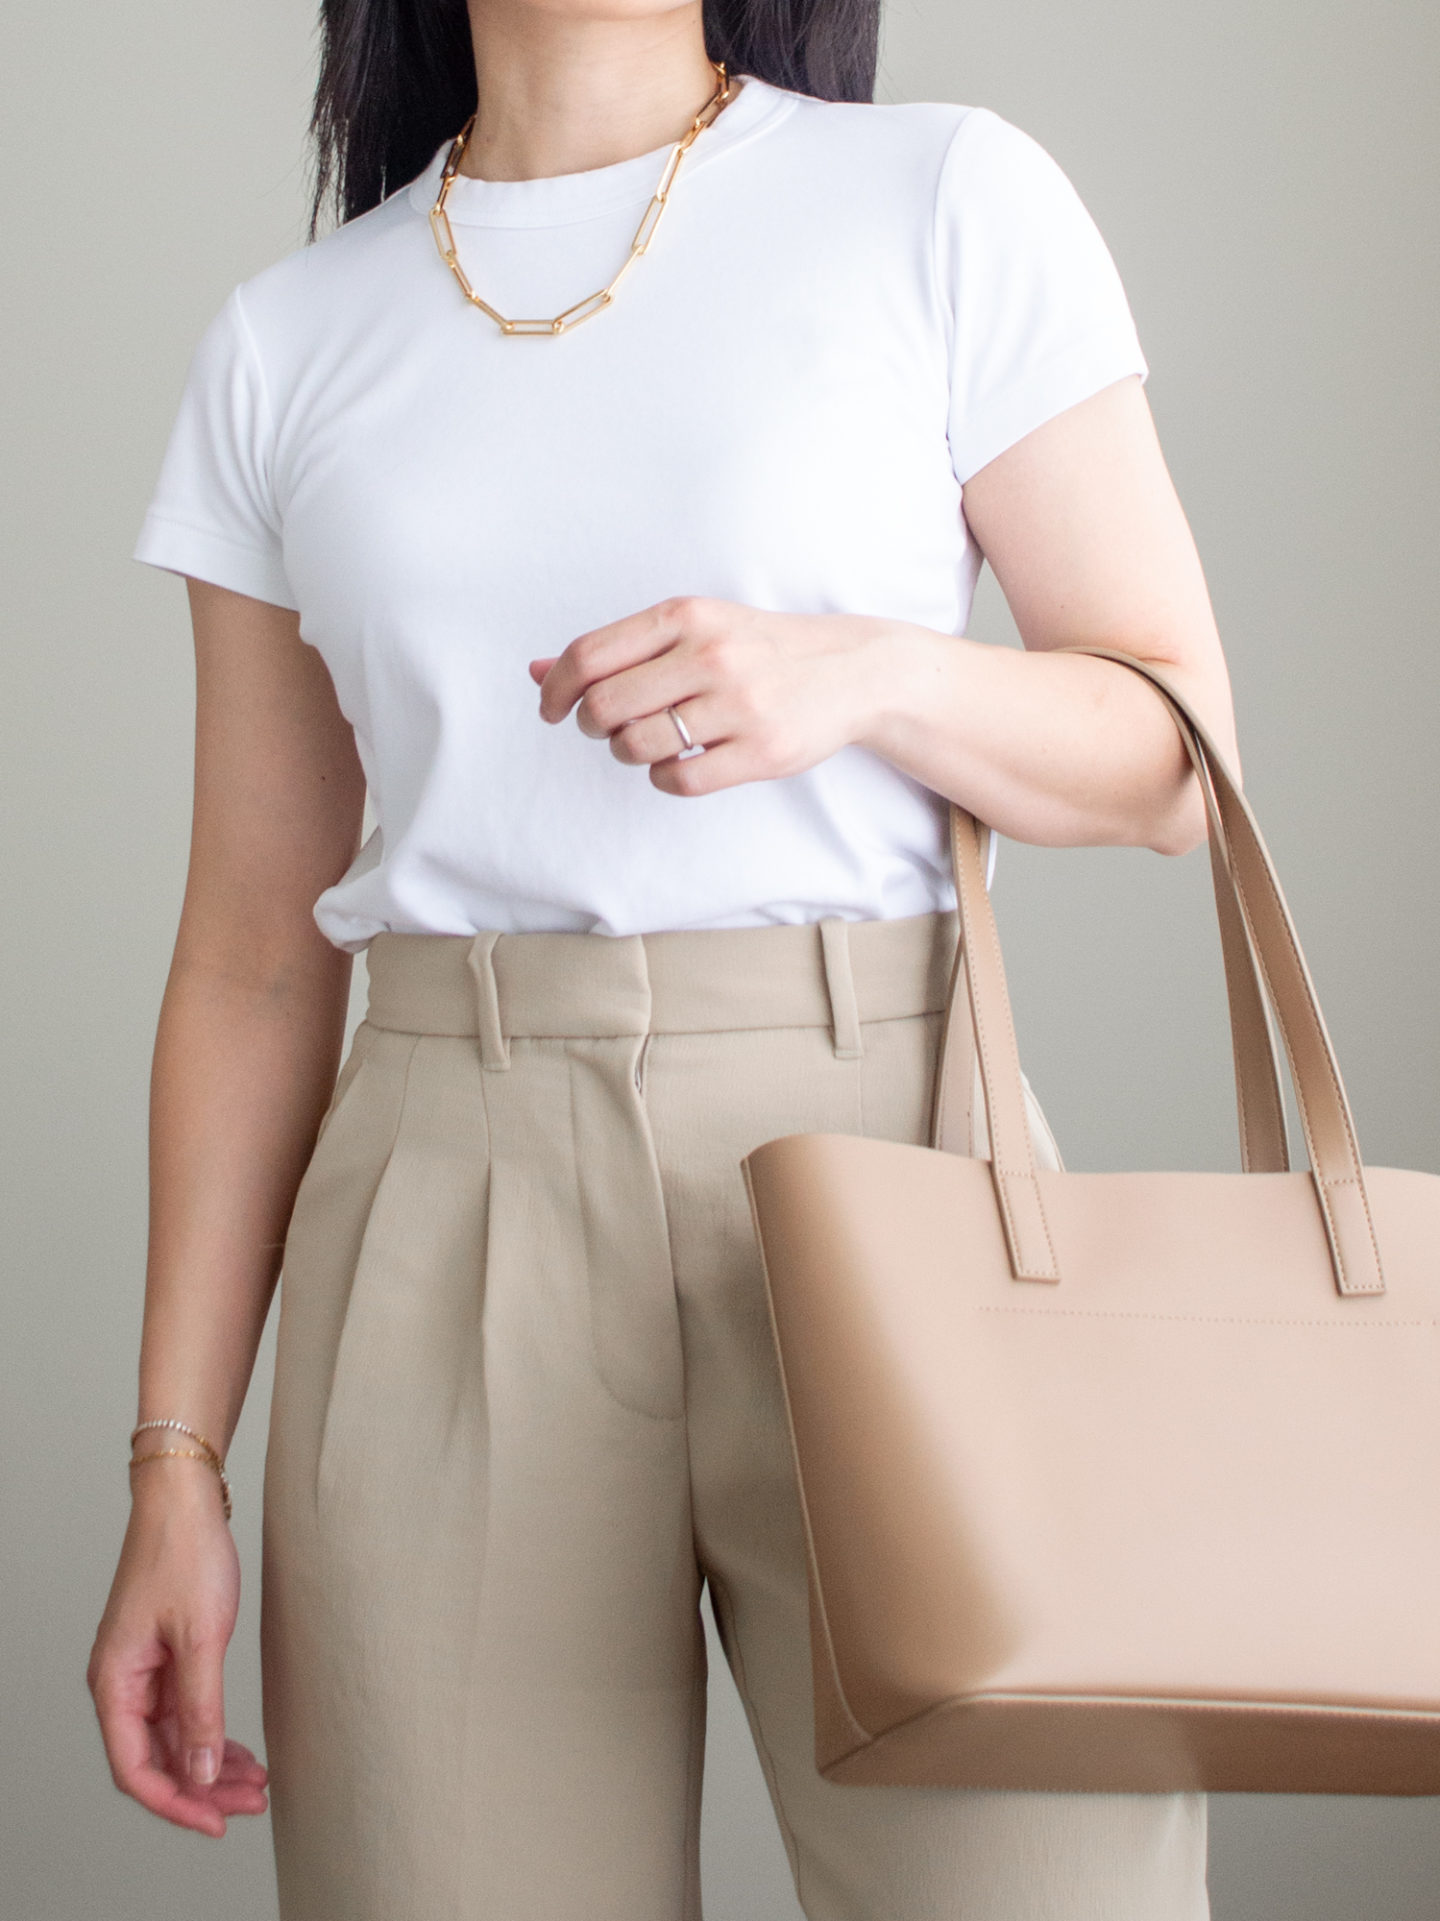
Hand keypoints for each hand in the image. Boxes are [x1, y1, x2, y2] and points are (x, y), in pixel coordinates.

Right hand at [87, 1470, 267, 1837]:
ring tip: (256, 1784)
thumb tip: (200, 1774)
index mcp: (115, 1682)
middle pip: (156, 1759)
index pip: (136, 1769)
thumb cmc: (185, 1554)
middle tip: (252, 1805)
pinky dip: (211, 1733)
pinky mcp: (164, 1655)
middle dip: (203, 1788)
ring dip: (210, 1764)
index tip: (218, 1823)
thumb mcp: (201, 1636)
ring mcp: (142, 1670)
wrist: (185, 1498)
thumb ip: (201, 1709)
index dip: (176, 1803)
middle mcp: (122, 1683)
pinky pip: (183, 1711)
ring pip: (173, 1738)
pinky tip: (238, 1751)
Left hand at [529, 596, 904, 796]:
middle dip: (594, 726)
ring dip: (631, 753)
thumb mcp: (692, 629)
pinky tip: (681, 762)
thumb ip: (618, 650)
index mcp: (687, 616)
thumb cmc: (757, 649)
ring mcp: (738, 706)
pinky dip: (665, 778)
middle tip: (610, 728)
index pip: (590, 656)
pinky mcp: (761, 752)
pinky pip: (678, 780)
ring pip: (637, 747)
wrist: (851, 670)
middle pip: (605, 707)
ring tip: (653, 742)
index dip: (557, 689)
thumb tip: (538, 671)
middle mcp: (711, 656)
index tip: (554, 709)